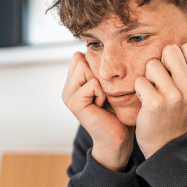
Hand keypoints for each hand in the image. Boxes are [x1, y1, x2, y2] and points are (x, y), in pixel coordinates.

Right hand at [63, 51, 133, 170]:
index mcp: (74, 82)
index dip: (96, 65)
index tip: (103, 86)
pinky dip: (102, 93)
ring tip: (102, 99)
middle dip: (98, 73)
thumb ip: (99, 69)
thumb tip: (97, 48)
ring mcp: (68, 95)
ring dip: (100, 83)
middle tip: (103, 94)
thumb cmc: (118, 112)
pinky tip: (101, 106)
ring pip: (85, 67)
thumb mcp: (108, 85)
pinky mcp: (74, 102)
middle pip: (81, 58)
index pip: (80, 55)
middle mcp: (68, 88)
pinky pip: (92, 83)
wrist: (118, 138)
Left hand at [134, 43, 186, 157]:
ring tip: (153, 92)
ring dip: (148, 78)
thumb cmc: (177, 113)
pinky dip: (139, 90)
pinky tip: (146, 102)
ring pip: (152, 64)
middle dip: (161, 63)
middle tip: (160, 81)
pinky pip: (140, 80)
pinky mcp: (155, 103)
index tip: (172, 74)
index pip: (186, 48)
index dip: (174, 58)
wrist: (165, 143)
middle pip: (169, 50)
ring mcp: (174, 96)